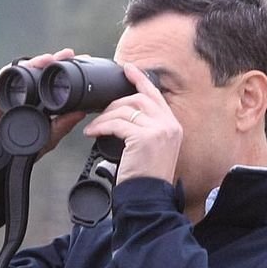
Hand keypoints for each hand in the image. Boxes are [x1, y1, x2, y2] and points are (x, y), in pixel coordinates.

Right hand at [0, 48, 86, 158]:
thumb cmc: (21, 152)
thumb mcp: (48, 137)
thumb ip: (63, 125)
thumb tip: (82, 111)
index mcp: (41, 102)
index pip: (54, 81)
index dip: (67, 70)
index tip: (82, 61)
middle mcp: (27, 94)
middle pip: (41, 71)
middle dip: (55, 60)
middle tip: (69, 55)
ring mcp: (11, 92)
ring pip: (25, 69)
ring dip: (39, 61)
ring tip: (51, 59)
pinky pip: (5, 74)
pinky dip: (17, 67)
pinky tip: (29, 65)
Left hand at [81, 61, 182, 185]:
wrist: (149, 198)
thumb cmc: (146, 179)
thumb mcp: (152, 150)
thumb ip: (145, 131)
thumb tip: (123, 117)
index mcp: (173, 125)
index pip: (155, 95)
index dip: (140, 80)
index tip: (127, 69)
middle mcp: (169, 125)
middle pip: (138, 98)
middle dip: (115, 102)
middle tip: (100, 110)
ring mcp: (159, 130)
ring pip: (126, 110)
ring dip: (105, 117)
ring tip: (93, 127)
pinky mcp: (144, 138)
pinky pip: (117, 124)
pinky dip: (101, 126)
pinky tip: (93, 132)